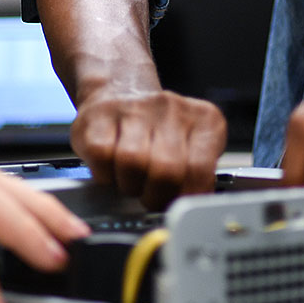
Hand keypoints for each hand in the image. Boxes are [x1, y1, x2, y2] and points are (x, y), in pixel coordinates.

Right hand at [71, 87, 225, 208]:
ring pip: (132, 163)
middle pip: (166, 170)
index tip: (178, 206)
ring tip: (132, 181)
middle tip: (152, 198)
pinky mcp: (99, 115)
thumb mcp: (191, 148)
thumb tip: (193, 213)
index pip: (200, 171)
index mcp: (204, 120)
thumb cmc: (157, 131)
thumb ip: (197, 177)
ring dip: (130, 184)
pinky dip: (105, 173)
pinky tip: (112, 168)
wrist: (120, 89)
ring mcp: (134, 108)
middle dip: (156, 196)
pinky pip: (102, 156)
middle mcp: (172, 109)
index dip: (186, 197)